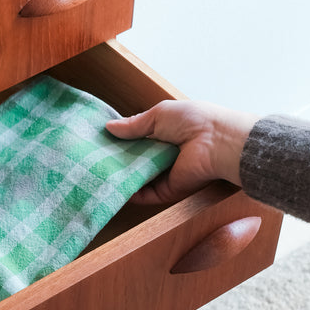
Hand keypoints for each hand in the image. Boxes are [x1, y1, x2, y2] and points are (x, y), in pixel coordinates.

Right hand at [106, 99, 257, 205]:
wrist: (218, 143)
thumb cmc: (193, 120)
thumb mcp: (159, 115)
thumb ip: (135, 124)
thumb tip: (109, 128)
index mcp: (164, 133)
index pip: (137, 139)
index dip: (119, 140)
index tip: (97, 142)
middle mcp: (163, 154)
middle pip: (134, 160)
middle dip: (115, 160)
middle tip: (91, 160)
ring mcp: (165, 174)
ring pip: (137, 178)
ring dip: (120, 177)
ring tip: (95, 174)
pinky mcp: (168, 191)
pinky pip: (145, 194)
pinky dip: (130, 193)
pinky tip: (111, 188)